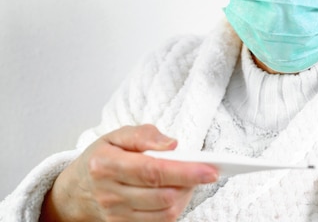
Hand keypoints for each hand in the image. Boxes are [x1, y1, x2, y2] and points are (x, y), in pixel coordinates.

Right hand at [40, 124, 217, 221]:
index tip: (211, 170)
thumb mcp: (117, 136)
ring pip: (164, 213)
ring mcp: (116, 215)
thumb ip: (144, 135)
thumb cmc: (102, 157)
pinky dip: (174, 208)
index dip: (185, 172)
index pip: (153, 171)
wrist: (75, 191)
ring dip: (185, 197)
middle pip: (163, 196)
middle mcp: (110, 194)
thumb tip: (173, 144)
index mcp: (106, 165)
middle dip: (190, 184)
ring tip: (189, 180)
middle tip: (203, 170)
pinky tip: (177, 193)